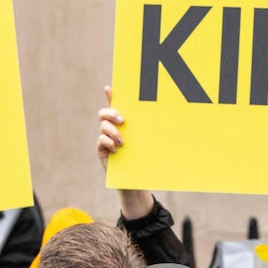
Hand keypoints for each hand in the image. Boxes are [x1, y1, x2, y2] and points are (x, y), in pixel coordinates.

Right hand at [97, 85, 153, 219]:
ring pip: (103, 126)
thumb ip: (149, 128)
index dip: (110, 95)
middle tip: (122, 120)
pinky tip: (116, 148)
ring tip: (122, 141)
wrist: (137, 180)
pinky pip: (101, 141)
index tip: (109, 88)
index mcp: (123, 123)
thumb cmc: (145, 158)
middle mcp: (112, 129)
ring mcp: (106, 139)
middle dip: (112, 113)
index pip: (115, 105)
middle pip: (104, 113)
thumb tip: (166, 112)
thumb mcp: (148, 141)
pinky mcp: (102, 150)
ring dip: (112, 131)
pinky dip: (108, 142)